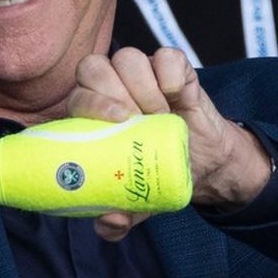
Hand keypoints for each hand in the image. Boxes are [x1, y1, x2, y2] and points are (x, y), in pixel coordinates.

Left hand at [69, 47, 272, 240]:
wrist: (201, 167)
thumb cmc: (157, 176)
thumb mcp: (136, 203)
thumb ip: (117, 219)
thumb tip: (108, 222)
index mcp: (93, 116)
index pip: (76, 94)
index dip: (90, 103)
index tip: (115, 123)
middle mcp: (112, 90)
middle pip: (93, 67)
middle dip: (112, 92)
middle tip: (134, 120)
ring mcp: (142, 77)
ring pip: (127, 57)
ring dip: (142, 86)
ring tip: (158, 116)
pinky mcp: (174, 70)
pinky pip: (166, 55)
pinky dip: (170, 73)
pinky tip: (176, 97)